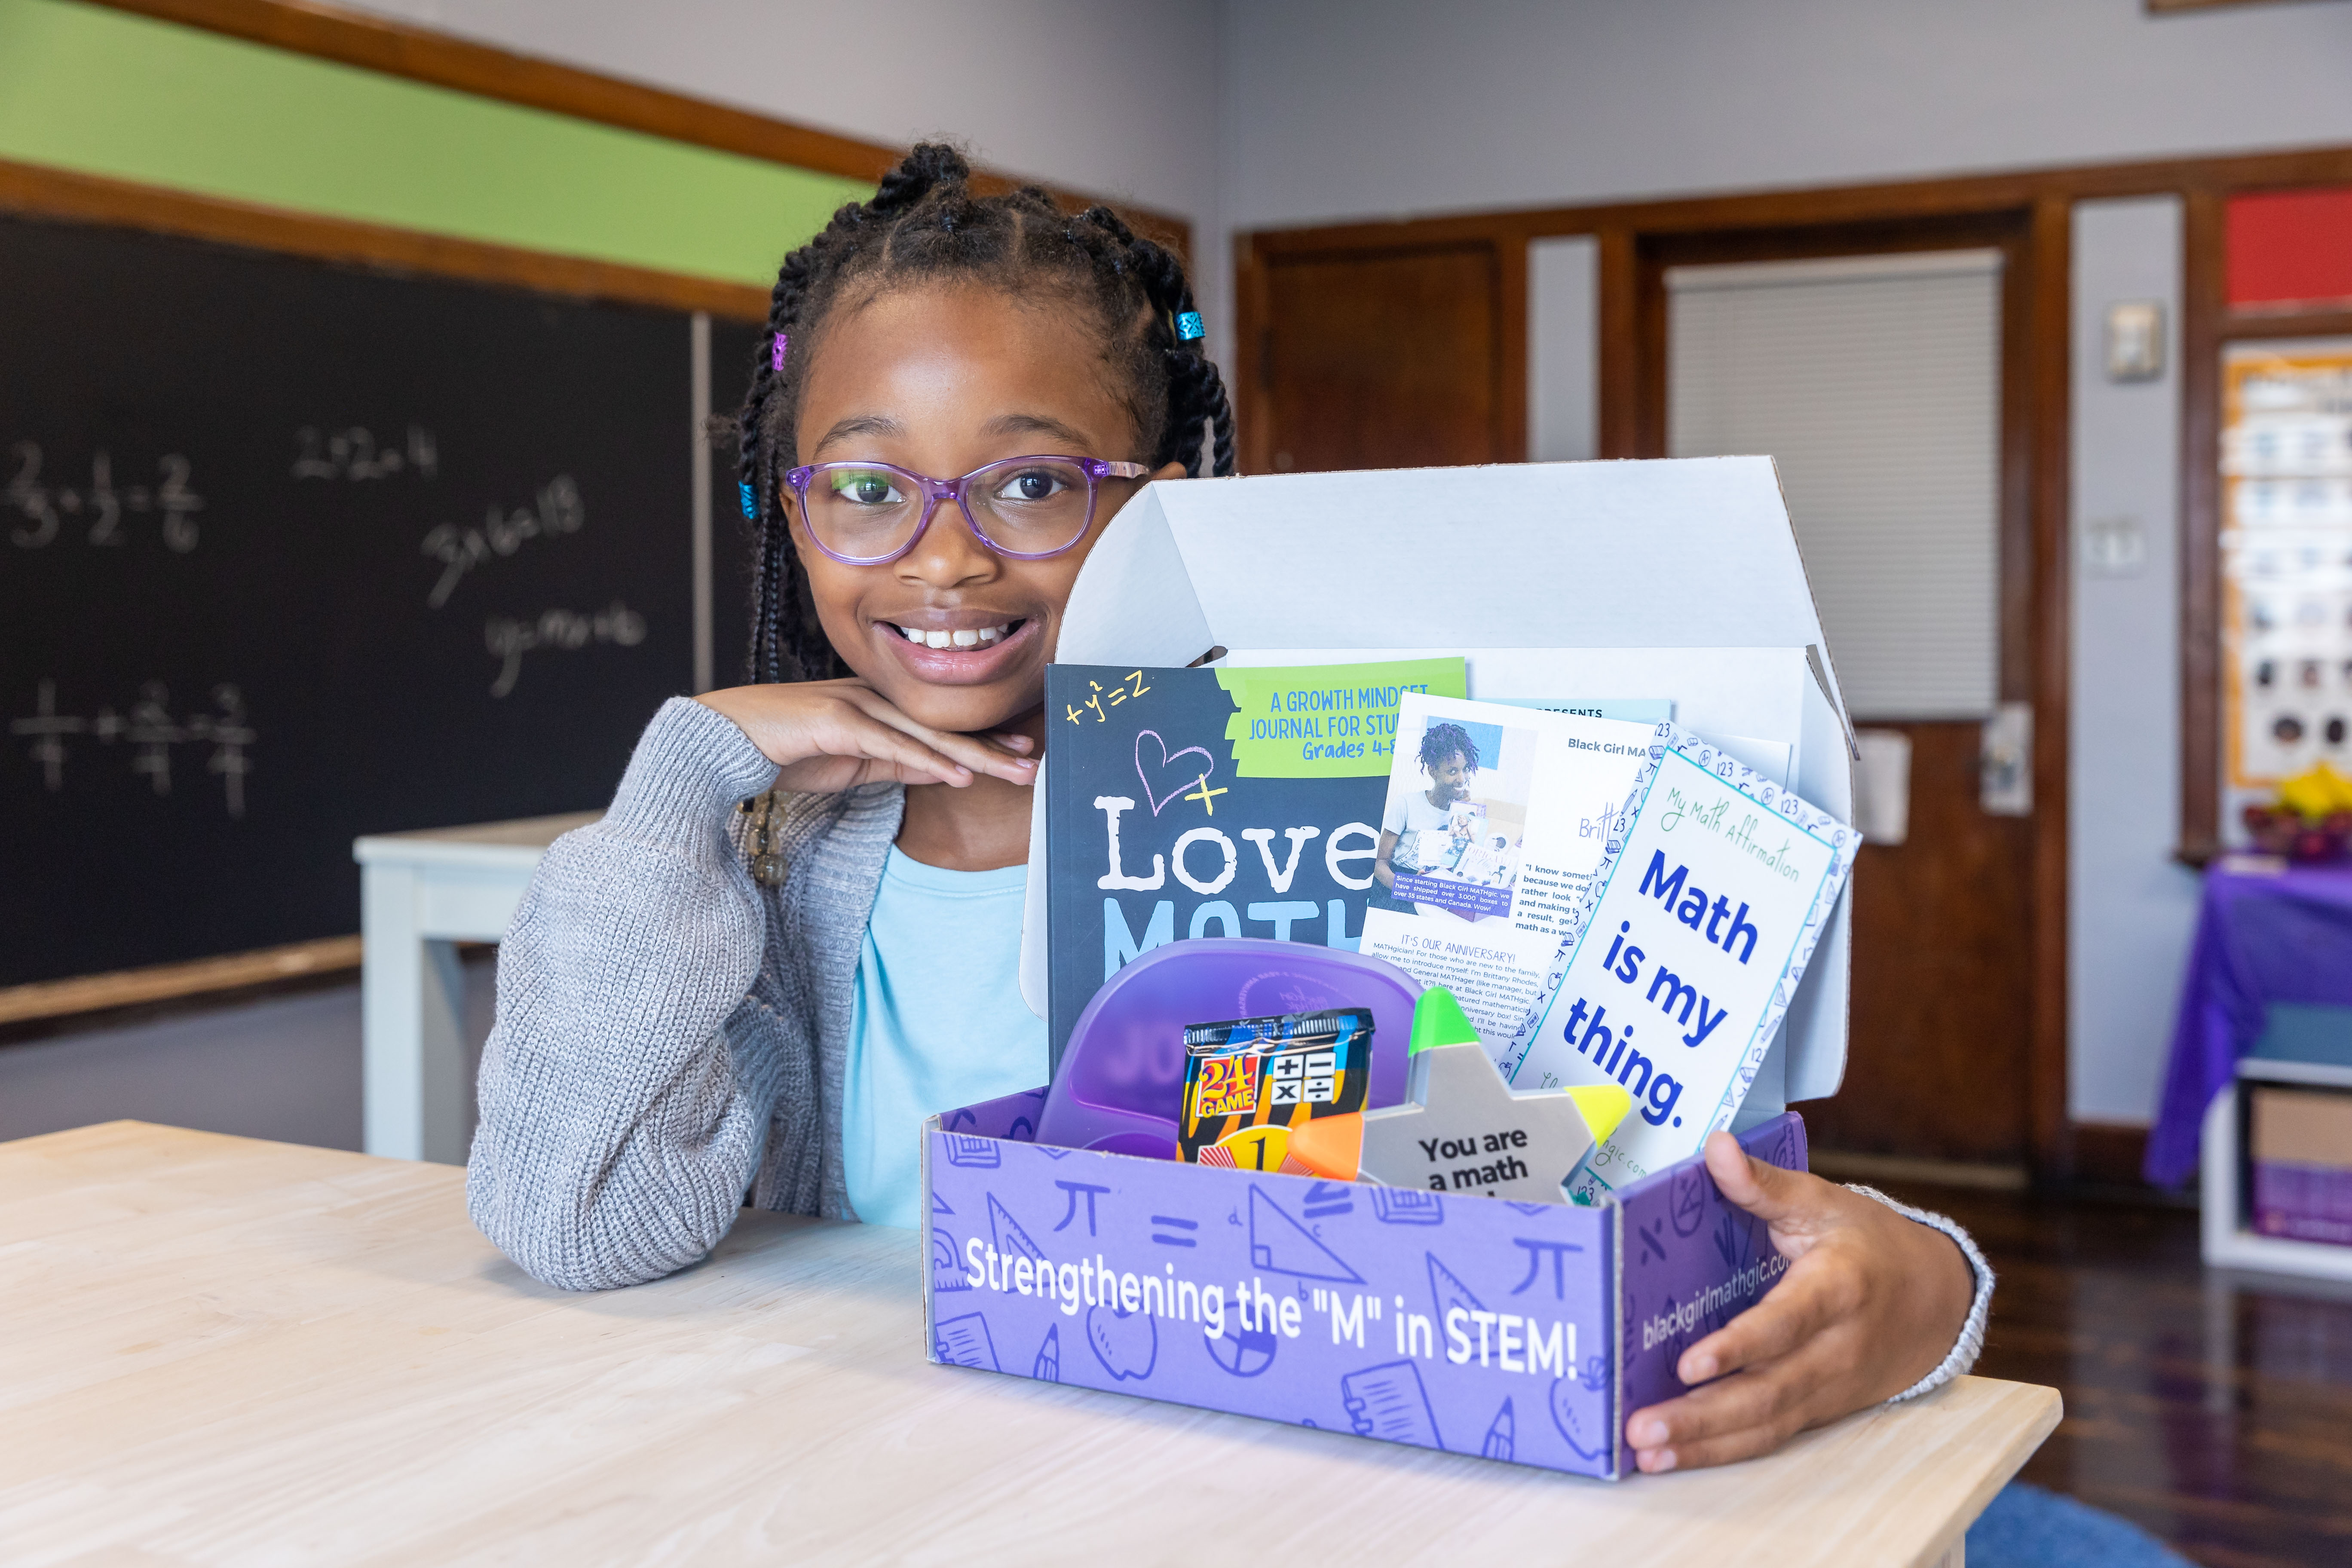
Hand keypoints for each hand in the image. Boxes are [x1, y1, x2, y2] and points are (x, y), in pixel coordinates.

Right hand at [697, 679, 1037, 794]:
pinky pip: (890, 745)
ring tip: (1012, 771)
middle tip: (1035, 763)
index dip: (982, 739)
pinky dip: (925, 760)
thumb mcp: (854, 764)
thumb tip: (944, 770)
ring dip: (972, 755)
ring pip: (925, 734)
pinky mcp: (837, 721)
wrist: (724, 741)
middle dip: (992, 747)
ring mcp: (855, 706)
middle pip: (942, 727)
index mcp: (877, 707)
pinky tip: (957, 773)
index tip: (1021, 751)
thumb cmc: (785, 751)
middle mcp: (872, 699)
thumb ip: (897, 763)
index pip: (938, 726)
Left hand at [1623, 1131, 1975, 1472]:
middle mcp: (1833, 1350)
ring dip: (1703, 1445)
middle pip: (1766, 1393)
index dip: (1739, 1347)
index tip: (1690, 1364)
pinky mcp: (1817, 1409)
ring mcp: (1827, 1388)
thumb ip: (1765, 1185)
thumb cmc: (1870, 1244)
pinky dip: (1721, 1451)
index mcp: (1836, 1290)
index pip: (1785, 1325)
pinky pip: (1769, 1436)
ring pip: (1764, 1425)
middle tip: (1641, 1428)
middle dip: (1701, 1416)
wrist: (1935, 1301)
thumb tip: (1715, 1148)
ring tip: (1645, 1453)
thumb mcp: (1824, 1202)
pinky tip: (1672, 1458)